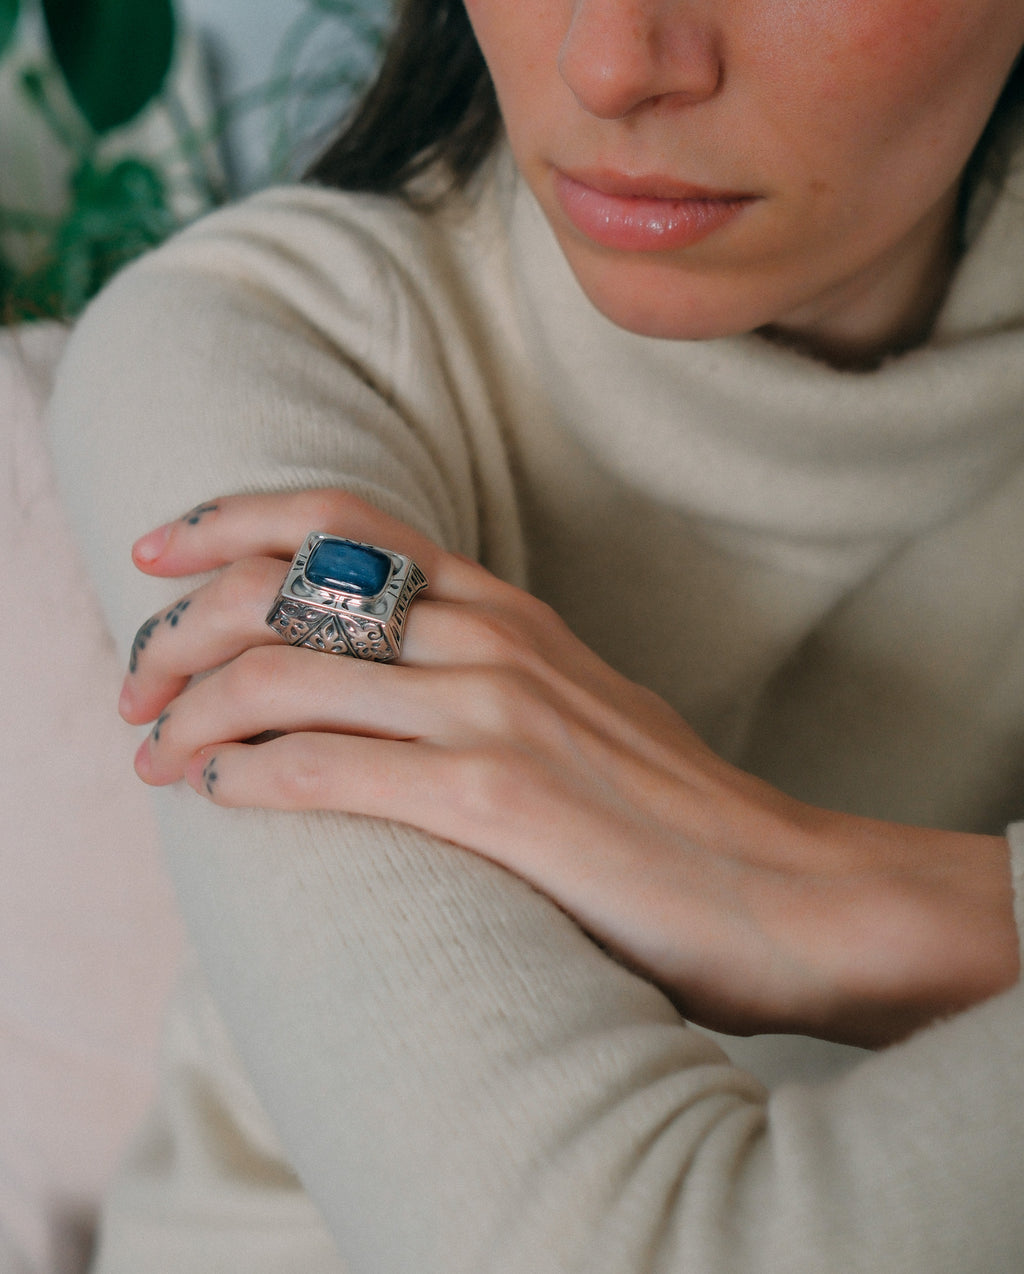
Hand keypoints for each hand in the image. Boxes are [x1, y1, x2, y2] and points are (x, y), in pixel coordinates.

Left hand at [120, 489, 1019, 1047]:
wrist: (783, 888)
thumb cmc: (671, 809)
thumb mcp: (576, 701)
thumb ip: (487, 670)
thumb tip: (376, 684)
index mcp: (508, 607)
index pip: (341, 516)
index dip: (227, 518)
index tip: (155, 552)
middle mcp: (492, 636)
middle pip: (283, 586)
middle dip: (177, 628)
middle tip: (135, 683)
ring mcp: (494, 711)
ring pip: (283, 676)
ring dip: (188, 713)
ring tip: (151, 751)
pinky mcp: (496, 800)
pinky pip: (326, 770)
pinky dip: (247, 779)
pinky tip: (216, 797)